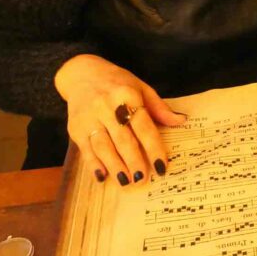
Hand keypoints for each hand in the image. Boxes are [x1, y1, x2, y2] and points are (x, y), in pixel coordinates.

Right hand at [55, 54, 185, 186]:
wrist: (82, 73)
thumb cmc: (117, 83)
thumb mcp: (140, 87)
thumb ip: (158, 107)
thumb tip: (180, 121)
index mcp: (126, 95)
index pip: (143, 126)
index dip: (153, 147)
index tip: (161, 165)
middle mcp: (106, 107)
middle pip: (123, 139)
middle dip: (134, 161)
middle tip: (143, 178)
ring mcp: (89, 118)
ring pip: (103, 147)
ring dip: (115, 166)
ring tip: (127, 182)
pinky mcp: (76, 128)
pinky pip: (86, 150)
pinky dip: (94, 164)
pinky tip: (102, 177)